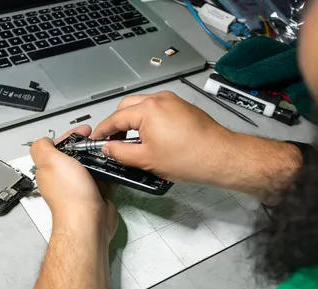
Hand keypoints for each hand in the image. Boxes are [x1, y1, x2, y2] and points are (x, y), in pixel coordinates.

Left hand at [30, 126, 117, 241]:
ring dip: (100, 156)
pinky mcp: (98, 194)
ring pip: (92, 165)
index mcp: (51, 170)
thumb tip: (44, 140)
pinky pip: (105, 178)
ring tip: (109, 149)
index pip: (59, 147)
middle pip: (77, 155)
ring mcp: (82, 187)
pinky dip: (111, 170)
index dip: (71, 136)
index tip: (84, 131)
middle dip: (88, 145)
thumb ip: (42, 147)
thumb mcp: (50, 161)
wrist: (89, 221)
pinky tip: (115, 164)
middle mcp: (65, 179)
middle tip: (99, 140)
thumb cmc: (70, 196)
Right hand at [92, 91, 235, 183]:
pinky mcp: (182, 107)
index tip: (96, 140)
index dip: (103, 131)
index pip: (115, 118)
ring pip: (142, 107)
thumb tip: (108, 148)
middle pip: (127, 107)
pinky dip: (148, 120)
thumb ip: (121, 152)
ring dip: (133, 121)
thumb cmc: (191, 157)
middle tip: (114, 142)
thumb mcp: (147, 160)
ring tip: (134, 143)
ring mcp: (173, 101)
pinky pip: (158, 109)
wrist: (220, 157)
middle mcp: (160, 99)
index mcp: (148, 109)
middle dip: (117, 124)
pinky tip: (151, 138)